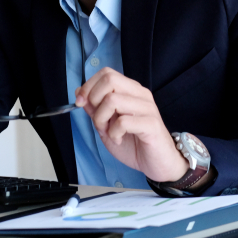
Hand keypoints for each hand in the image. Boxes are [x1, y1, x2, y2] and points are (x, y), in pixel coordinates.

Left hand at [75, 68, 188, 182]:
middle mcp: (140, 94)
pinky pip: (123, 121)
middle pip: (109, 80)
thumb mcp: (106, 126)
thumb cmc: (134, 144)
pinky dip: (114, 133)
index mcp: (130, 90)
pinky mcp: (151, 124)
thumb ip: (94, 109)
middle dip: (94, 100)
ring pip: (112, 99)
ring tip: (108, 132)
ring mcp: (147, 108)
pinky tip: (118, 139)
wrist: (158, 164)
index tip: (80, 102)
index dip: (88, 86)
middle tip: (98, 119)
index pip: (107, 73)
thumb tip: (79, 91)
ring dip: (102, 119)